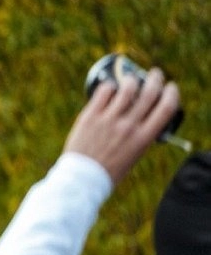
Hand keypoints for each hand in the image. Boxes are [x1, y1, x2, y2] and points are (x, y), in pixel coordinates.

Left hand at [63, 67, 179, 183]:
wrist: (82, 179)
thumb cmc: (109, 170)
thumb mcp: (134, 155)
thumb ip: (140, 136)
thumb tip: (142, 117)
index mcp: (143, 138)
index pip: (166, 108)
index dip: (172, 93)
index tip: (170, 88)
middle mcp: (128, 127)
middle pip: (149, 93)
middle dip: (155, 78)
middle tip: (154, 74)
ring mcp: (109, 120)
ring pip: (126, 88)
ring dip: (131, 79)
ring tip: (130, 79)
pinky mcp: (90, 117)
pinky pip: (103, 92)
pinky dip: (109, 86)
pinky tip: (109, 87)